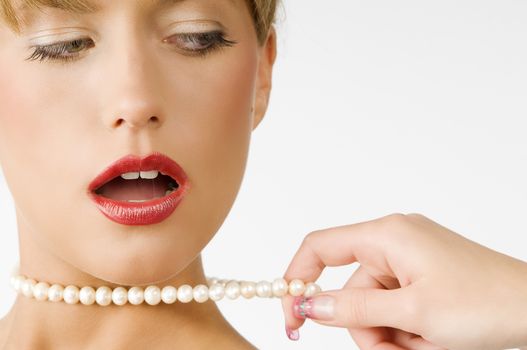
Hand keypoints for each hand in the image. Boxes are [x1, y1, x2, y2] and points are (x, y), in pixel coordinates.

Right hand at [281, 213, 526, 349]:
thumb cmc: (486, 302)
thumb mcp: (413, 312)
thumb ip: (355, 307)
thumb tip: (311, 305)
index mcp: (386, 235)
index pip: (319, 248)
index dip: (297, 281)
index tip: (293, 320)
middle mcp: (393, 241)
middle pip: (351, 290)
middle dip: (365, 328)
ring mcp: (409, 259)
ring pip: (374, 305)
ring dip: (389, 334)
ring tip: (423, 347)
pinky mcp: (423, 276)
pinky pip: (395, 306)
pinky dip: (406, 329)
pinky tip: (432, 340)